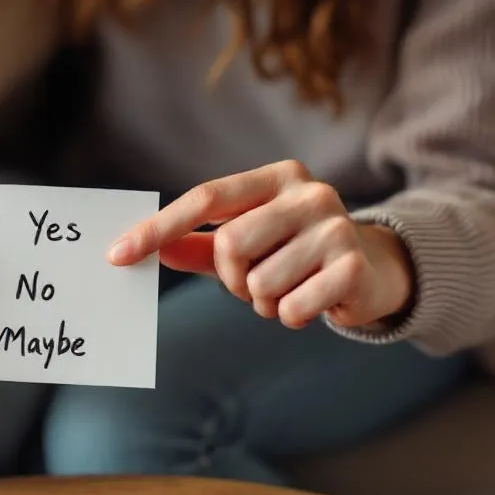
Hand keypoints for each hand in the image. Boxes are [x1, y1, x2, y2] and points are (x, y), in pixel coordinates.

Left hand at [108, 160, 413, 328]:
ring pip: (259, 283)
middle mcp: (308, 193)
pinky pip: (290, 308)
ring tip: (291, 290)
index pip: (205, 197)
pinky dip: (290, 316)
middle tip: (255, 284)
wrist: (377, 269)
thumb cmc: (297, 253)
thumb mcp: (248, 243)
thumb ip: (199, 245)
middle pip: (229, 244)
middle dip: (232, 279)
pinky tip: (313, 303)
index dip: (158, 228)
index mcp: (275, 177)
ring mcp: (334, 226)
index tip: (117, 255)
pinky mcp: (352, 266)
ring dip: (264, 302)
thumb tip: (155, 249)